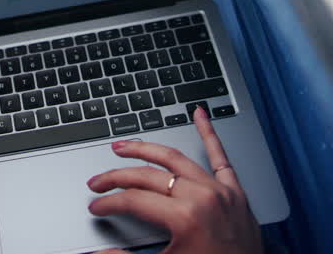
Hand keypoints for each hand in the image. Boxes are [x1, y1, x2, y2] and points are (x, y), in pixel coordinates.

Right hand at [86, 106, 261, 253]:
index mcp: (184, 218)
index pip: (133, 200)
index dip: (108, 203)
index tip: (96, 207)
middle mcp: (203, 198)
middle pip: (149, 176)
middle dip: (117, 176)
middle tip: (97, 181)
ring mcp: (221, 192)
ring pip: (176, 159)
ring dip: (147, 149)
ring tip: (125, 146)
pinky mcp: (236, 193)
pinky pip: (221, 158)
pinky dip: (210, 134)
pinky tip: (200, 114)